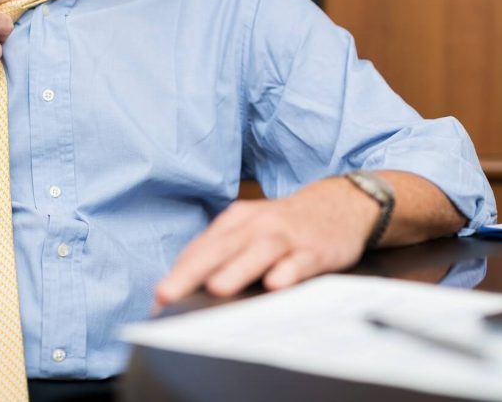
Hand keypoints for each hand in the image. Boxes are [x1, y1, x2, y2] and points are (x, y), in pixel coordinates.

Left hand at [154, 177, 379, 306]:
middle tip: (168, 294)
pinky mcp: (317, 249)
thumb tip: (186, 289)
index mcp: (238, 221)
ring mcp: (289, 236)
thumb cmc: (288, 225)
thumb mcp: (252, 230)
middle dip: (193, 271)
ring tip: (216, 288)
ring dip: (238, 269)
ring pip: (260, 250)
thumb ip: (223, 255)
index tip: (159, 299)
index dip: (179, 272)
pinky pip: (302, 261)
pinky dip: (289, 271)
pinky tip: (276, 284)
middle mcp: (259, 225)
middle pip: (223, 247)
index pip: (202, 247)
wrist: (342, 203)